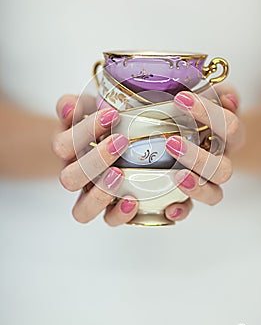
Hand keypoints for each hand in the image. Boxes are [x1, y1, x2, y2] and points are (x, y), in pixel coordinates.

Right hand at [52, 95, 193, 225]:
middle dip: (94, 161)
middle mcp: (75, 176)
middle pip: (69, 179)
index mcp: (67, 150)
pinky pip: (109, 220)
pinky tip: (134, 200)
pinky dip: (120, 214)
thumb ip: (74, 104)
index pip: (62, 145)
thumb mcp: (87, 108)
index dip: (83, 131)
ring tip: (121, 174)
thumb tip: (69, 107)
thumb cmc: (101, 125)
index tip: (112, 114)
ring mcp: (90, 196)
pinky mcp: (111, 208)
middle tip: (120, 141)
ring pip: (81, 210)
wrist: (110, 142)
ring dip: (99, 194)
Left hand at [163, 86, 244, 221]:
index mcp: (230, 136)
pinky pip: (192, 209)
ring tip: (176, 176)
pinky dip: (182, 210)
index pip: (230, 125)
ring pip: (214, 193)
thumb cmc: (204, 115)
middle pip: (224, 169)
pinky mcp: (192, 194)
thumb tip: (228, 96)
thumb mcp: (213, 97)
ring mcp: (209, 181)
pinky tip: (168, 208)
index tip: (180, 99)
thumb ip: (220, 92)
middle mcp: (223, 161)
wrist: (208, 137)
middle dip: (199, 158)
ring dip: (196, 187)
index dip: (209, 113)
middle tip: (171, 143)